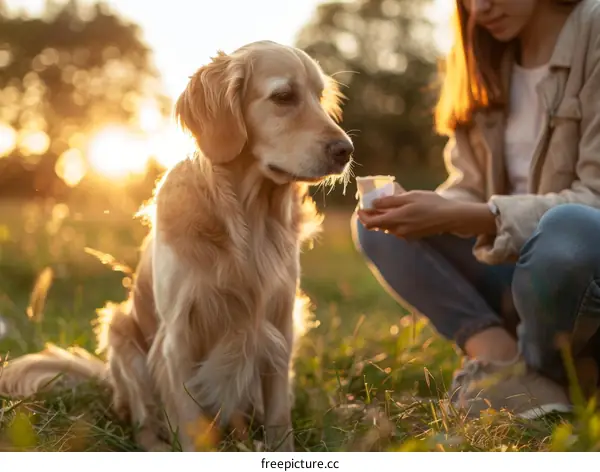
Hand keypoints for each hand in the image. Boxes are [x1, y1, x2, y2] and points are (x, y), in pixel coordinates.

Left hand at [357, 190, 496, 239]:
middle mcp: (398, 231)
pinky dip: (394, 221)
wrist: (450, 217)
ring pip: (387, 227)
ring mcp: (405, 235)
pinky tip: (401, 211)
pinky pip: (397, 229)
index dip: (362, 216)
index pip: (370, 223)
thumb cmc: (431, 203)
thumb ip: (389, 201)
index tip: (360, 207)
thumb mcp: (409, 197)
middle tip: (373, 203)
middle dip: (372, 215)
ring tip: (387, 205)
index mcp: (395, 220)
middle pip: (377, 225)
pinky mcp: (412, 236)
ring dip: (384, 218)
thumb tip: (373, 203)